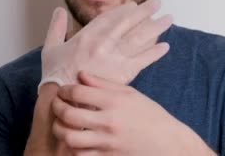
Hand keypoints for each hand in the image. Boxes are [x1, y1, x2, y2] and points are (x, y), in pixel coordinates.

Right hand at [39, 0, 171, 91]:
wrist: (61, 100)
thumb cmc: (55, 76)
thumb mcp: (50, 48)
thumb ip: (56, 27)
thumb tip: (59, 10)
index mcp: (87, 35)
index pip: (111, 17)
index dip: (124, 10)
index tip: (135, 5)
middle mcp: (103, 43)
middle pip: (128, 23)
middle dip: (145, 11)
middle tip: (157, 3)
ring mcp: (114, 58)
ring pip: (139, 38)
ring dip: (155, 27)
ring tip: (168, 19)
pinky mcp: (122, 74)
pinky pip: (142, 60)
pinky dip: (155, 52)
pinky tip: (165, 46)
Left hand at [51, 71, 211, 155]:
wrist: (167, 143)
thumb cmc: (150, 115)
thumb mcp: (130, 94)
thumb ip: (103, 84)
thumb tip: (80, 75)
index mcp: (115, 102)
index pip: (79, 92)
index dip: (65, 90)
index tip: (63, 90)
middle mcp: (109, 122)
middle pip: (69, 115)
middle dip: (57, 108)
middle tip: (56, 104)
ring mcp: (107, 142)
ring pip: (70, 138)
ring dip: (60, 130)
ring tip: (61, 123)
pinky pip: (80, 154)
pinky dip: (72, 147)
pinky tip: (73, 139)